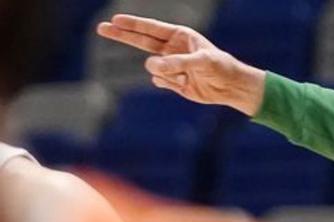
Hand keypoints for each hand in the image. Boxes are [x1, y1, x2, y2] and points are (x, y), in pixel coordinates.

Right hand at [96, 14, 266, 116]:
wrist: (230, 87)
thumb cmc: (221, 68)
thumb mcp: (202, 62)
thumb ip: (177, 63)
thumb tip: (151, 67)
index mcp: (179, 36)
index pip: (150, 28)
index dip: (132, 24)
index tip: (115, 19)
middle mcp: (172, 48)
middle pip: (140, 40)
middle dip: (122, 35)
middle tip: (101, 28)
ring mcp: (170, 64)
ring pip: (152, 67)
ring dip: (167, 73)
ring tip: (187, 76)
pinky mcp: (171, 80)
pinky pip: (159, 81)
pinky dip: (170, 84)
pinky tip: (186, 84)